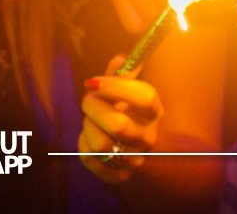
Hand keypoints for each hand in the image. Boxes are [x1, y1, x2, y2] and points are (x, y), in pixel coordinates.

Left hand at [79, 55, 162, 184]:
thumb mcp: (128, 90)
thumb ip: (122, 74)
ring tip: (90, 119)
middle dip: (94, 107)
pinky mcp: (118, 175)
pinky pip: (90, 159)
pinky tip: (88, 136)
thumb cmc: (127, 110)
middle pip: (118, 124)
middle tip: (88, 99)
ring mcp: (135, 159)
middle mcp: (148, 137)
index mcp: (154, 111)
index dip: (115, 86)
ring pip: (101, 144)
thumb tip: (120, 60)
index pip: (144, 98)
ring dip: (87, 126)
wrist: (132, 148)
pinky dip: (83, 143)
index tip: (94, 82)